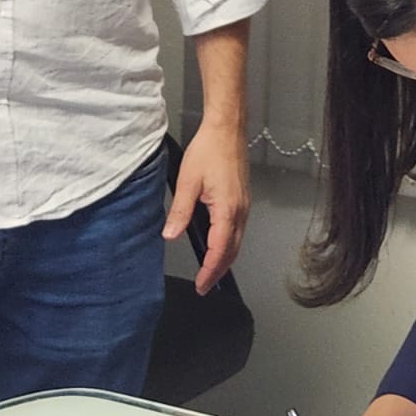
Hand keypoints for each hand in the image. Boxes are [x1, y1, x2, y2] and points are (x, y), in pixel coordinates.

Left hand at [162, 120, 249, 293]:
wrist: (227, 129)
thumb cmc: (209, 150)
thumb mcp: (187, 182)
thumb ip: (180, 212)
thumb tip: (171, 236)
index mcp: (227, 209)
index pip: (219, 250)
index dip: (210, 271)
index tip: (201, 285)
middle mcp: (240, 210)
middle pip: (233, 250)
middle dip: (219, 271)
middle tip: (205, 285)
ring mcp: (244, 204)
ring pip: (238, 240)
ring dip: (225, 258)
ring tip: (210, 270)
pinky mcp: (243, 198)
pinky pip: (239, 228)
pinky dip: (229, 243)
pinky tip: (218, 244)